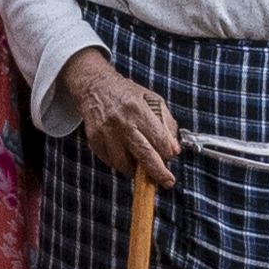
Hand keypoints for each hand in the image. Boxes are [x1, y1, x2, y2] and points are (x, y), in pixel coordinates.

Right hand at [57, 54, 185, 190]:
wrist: (96, 87)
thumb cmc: (127, 93)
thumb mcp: (153, 100)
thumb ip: (167, 124)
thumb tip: (174, 150)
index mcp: (138, 110)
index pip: (158, 140)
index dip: (168, 153)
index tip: (171, 157)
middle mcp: (121, 122)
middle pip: (144, 155)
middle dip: (158, 172)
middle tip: (167, 181)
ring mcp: (106, 133)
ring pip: (124, 164)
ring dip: (136, 169)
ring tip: (141, 163)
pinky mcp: (94, 140)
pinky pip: (110, 162)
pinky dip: (120, 162)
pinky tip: (126, 154)